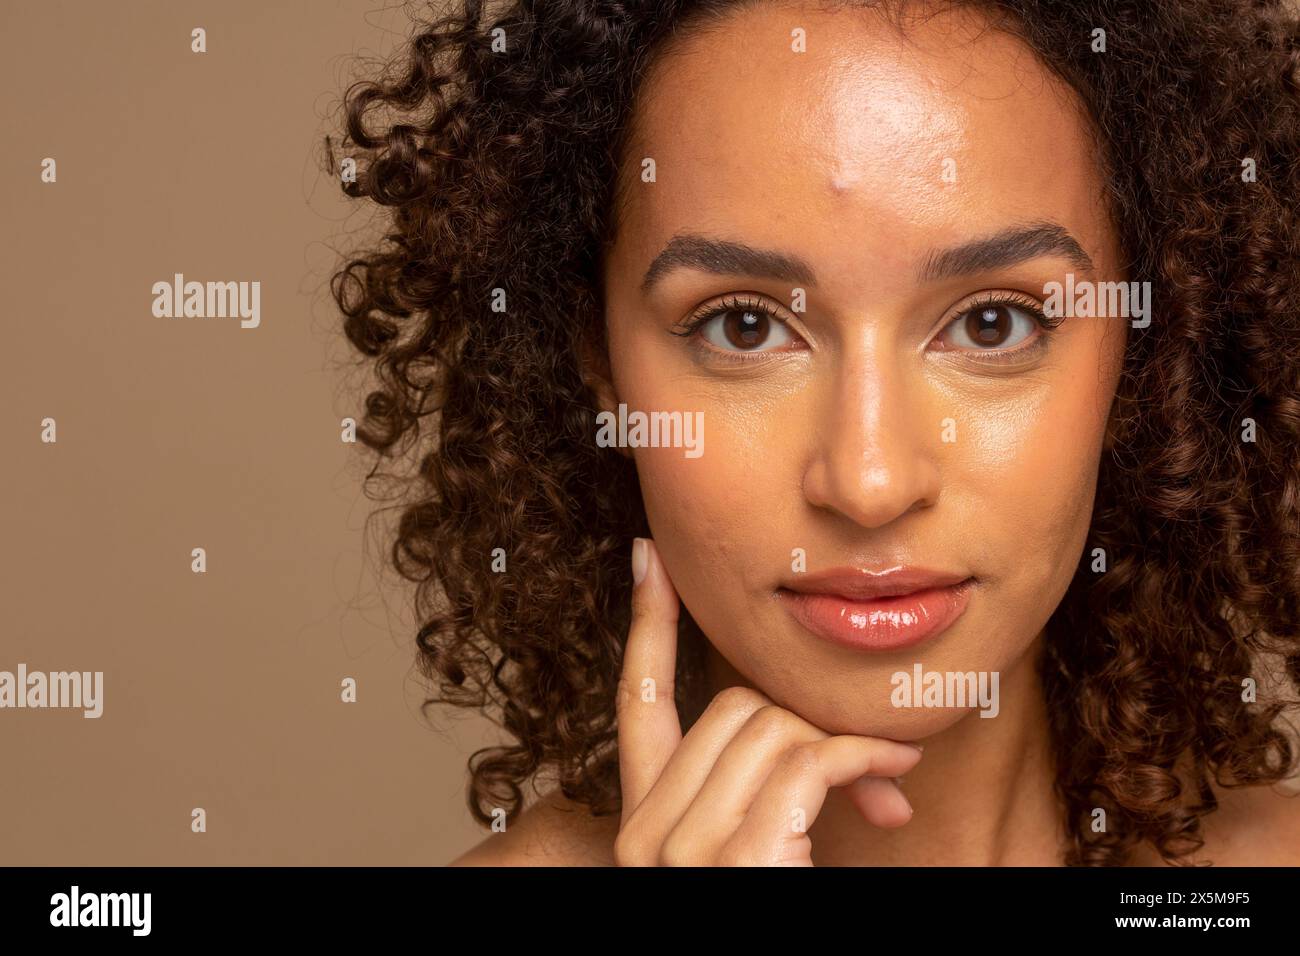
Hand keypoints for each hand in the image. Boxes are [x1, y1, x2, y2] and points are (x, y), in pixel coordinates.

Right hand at [614, 537, 923, 865]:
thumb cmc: (784, 905)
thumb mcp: (762, 839)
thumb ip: (763, 784)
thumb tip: (817, 741)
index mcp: (643, 822)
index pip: (638, 698)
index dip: (647, 621)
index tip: (648, 552)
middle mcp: (644, 836)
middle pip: (729, 704)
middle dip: (805, 716)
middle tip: (864, 753)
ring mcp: (682, 851)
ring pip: (771, 725)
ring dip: (844, 741)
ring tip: (885, 771)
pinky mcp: (737, 861)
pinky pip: (809, 762)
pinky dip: (862, 758)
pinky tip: (891, 774)